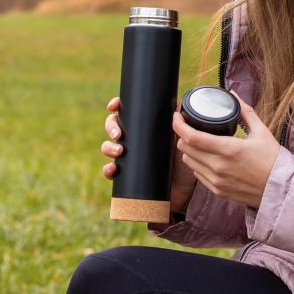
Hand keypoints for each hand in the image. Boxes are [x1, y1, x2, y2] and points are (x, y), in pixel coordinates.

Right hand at [102, 97, 197, 213]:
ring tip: (119, 151)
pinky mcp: (127, 176)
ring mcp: (129, 157)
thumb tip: (177, 106)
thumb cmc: (186, 159)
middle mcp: (135, 139)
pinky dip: (107, 169)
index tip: (112, 106)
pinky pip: (110, 171)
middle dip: (111, 127)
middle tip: (119, 134)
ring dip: (108, 147)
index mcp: (145, 126)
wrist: (186, 188)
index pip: (126, 111)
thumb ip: (182, 121)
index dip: (116, 105)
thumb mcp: (186, 137)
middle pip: (113, 126)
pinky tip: (112, 169)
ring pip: (108, 147)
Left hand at [172, 90, 280, 208]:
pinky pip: (197, 175)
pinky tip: (205, 156)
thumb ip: (244, 111)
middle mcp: (219, 166)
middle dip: (182, 134)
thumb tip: (233, 94)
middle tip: (187, 125)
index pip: (192, 137)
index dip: (178, 124)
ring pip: (188, 161)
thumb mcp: (261, 131)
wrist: (281, 189)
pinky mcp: (217, 190)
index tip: (177, 115)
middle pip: (185, 148)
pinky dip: (197, 163)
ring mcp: (216, 180)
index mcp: (228, 149)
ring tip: (196, 140)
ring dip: (189, 149)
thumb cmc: (273, 159)